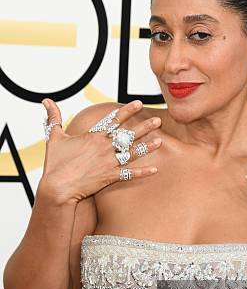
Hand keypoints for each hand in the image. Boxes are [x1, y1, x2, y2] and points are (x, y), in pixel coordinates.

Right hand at [39, 98, 161, 204]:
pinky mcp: (109, 177)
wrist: (57, 187)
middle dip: (144, 126)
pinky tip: (155, 170)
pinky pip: (129, 174)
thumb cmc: (55, 163)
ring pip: (132, 152)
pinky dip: (142, 172)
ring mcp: (108, 162)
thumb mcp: (53, 137)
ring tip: (160, 140)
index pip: (113, 120)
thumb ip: (53, 118)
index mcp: (93, 136)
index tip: (139, 103)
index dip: (127, 111)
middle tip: (158, 120)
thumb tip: (46, 101)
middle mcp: (104, 147)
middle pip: (128, 134)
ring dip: (147, 147)